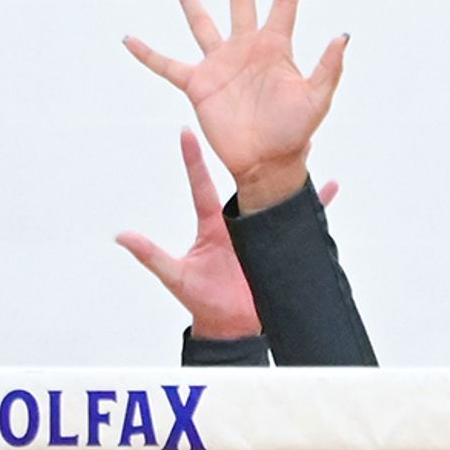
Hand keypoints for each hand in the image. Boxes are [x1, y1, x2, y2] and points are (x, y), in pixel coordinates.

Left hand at [114, 135, 335, 340]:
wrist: (232, 327)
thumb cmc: (202, 303)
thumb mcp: (176, 277)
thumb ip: (151, 256)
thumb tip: (122, 236)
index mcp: (211, 225)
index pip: (201, 186)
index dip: (193, 160)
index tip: (186, 131)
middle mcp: (236, 222)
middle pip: (245, 180)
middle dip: (252, 153)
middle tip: (255, 121)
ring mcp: (259, 231)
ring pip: (275, 193)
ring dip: (287, 171)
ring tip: (300, 144)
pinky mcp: (279, 244)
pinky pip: (299, 220)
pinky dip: (314, 204)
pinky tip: (327, 187)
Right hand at [124, 0, 346, 215]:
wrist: (267, 163)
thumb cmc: (294, 133)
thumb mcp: (316, 99)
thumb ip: (328, 68)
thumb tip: (342, 36)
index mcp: (275, 47)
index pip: (284, 1)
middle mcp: (246, 48)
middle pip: (240, 0)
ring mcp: (220, 64)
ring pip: (202, 23)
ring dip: (191, 0)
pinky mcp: (199, 85)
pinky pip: (167, 66)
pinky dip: (148, 54)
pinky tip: (129, 39)